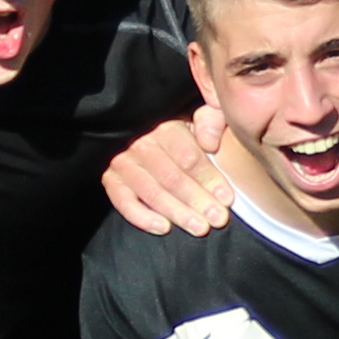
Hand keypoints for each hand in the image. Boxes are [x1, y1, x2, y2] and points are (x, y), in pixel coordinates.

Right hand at [102, 108, 235, 237]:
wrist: (141, 125)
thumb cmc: (179, 122)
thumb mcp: (198, 111)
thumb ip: (212, 117)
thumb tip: (210, 143)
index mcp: (165, 125)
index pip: (189, 158)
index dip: (210, 180)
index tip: (227, 199)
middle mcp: (140, 143)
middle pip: (172, 178)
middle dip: (197, 201)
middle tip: (218, 220)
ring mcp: (123, 162)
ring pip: (152, 193)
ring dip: (178, 213)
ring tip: (200, 228)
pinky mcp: (111, 178)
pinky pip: (123, 201)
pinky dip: (142, 217)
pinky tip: (164, 227)